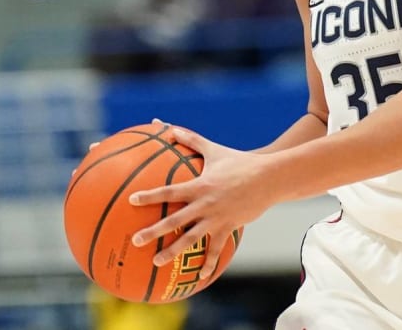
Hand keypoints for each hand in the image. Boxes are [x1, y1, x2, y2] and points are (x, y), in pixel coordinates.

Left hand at [129, 124, 271, 278]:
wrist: (269, 178)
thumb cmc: (240, 162)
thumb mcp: (215, 150)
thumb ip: (191, 140)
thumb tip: (169, 127)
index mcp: (200, 186)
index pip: (170, 192)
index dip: (151, 196)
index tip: (132, 201)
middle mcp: (206, 204)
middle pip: (176, 220)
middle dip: (154, 231)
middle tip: (136, 240)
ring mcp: (217, 218)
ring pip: (192, 238)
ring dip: (173, 251)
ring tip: (156, 261)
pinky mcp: (229, 227)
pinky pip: (216, 248)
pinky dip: (208, 262)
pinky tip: (200, 276)